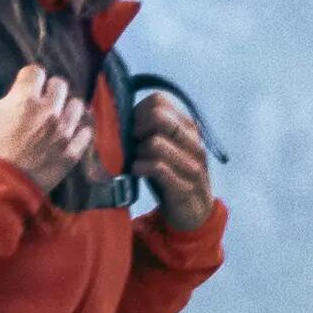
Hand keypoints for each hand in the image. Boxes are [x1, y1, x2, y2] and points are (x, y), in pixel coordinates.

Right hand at [0, 73, 82, 183]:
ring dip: (68, 109)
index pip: (36, 71)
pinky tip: (72, 134)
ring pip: (77, 106)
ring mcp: (63, 132)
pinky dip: (80, 132)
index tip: (24, 87)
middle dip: (50, 90)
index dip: (29, 78)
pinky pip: (86, 134)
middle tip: (41, 101)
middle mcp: (49, 111)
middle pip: (60, 85)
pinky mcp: (71, 153)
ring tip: (58, 116)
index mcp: (24, 98)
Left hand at [132, 89, 216, 227]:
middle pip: (158, 117)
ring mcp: (192, 164)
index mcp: (188, 126)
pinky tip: (138, 172)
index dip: (138, 111)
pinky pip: (158, 168)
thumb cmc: (172, 174)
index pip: (159, 100)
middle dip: (137, 128)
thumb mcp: (166, 147)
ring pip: (155, 143)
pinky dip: (141, 168)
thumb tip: (119, 115)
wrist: (194, 211)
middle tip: (133, 143)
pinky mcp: (185, 186)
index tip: (133, 128)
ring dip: (138, 152)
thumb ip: (151, 129)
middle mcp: (193, 141)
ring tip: (137, 160)